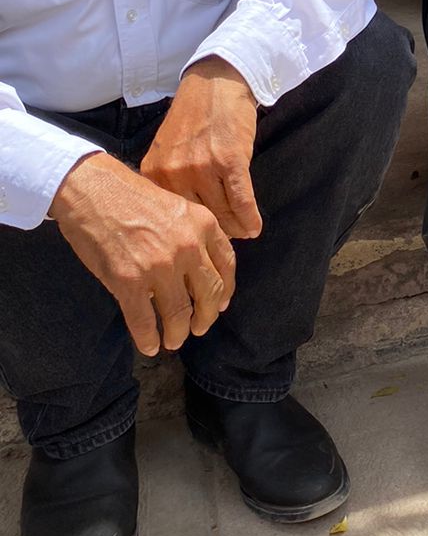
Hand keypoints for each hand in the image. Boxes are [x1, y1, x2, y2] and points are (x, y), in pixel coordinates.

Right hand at [51, 153, 236, 355]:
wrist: (93, 190)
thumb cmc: (131, 196)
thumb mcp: (177, 206)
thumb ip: (193, 234)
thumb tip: (201, 270)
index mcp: (203, 225)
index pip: (226, 266)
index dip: (225, 290)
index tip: (220, 305)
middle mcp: (187, 247)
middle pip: (208, 294)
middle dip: (206, 317)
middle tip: (199, 328)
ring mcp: (159, 266)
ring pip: (179, 314)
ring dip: (178, 333)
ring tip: (174, 340)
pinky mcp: (129, 282)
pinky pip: (144, 321)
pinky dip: (148, 339)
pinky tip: (148, 345)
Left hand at [140, 58, 261, 239]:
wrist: (215, 82)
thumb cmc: (193, 118)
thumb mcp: (168, 151)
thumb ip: (170, 184)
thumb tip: (183, 223)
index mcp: (155, 174)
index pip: (172, 218)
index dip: (189, 232)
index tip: (201, 242)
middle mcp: (175, 173)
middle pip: (198, 219)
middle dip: (214, 234)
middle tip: (225, 244)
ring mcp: (202, 167)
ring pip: (222, 213)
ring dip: (236, 227)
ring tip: (244, 234)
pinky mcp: (230, 161)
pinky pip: (242, 201)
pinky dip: (250, 218)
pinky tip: (255, 227)